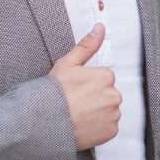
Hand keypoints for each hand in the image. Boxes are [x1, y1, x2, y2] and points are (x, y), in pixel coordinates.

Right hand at [51, 24, 120, 149]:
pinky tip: (84, 125)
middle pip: (108, 94)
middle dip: (96, 98)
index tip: (76, 90)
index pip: (104, 78)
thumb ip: (87, 45)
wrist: (45, 123)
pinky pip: (109, 127)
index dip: (89, 83)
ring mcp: (113, 115)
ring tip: (79, 115)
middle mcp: (114, 95)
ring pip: (109, 110)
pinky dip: (99, 127)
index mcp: (106, 76)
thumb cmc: (53, 93)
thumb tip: (100, 27)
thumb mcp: (67, 64)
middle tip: (76, 103)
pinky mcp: (111, 131)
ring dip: (98, 112)